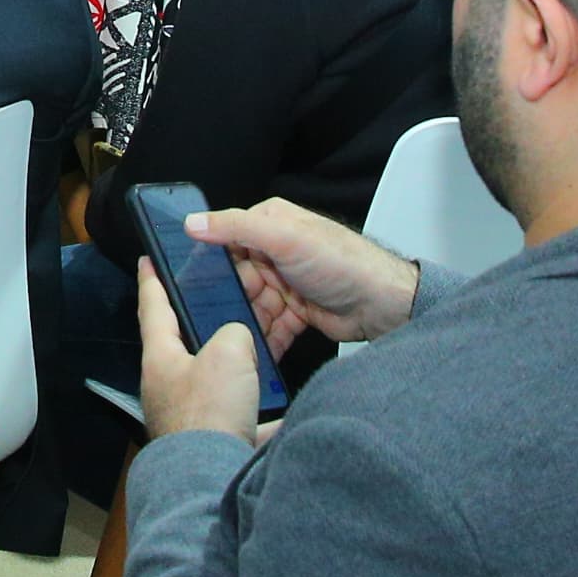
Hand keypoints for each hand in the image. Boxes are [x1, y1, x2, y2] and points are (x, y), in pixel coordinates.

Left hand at [135, 258, 283, 446]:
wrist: (215, 477)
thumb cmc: (209, 414)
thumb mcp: (227, 353)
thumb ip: (235, 333)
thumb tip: (241, 340)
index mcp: (161, 358)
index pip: (152, 307)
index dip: (151, 280)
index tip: (146, 260)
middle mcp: (170, 386)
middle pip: (189, 344)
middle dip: (208, 324)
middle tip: (226, 302)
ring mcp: (192, 414)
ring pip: (218, 379)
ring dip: (240, 367)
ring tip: (261, 349)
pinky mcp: (216, 438)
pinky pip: (243, 416)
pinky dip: (262, 410)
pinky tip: (281, 406)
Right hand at [200, 197, 420, 350]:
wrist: (383, 304)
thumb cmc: (343, 262)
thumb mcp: (284, 238)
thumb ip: (236, 227)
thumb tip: (194, 223)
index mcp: (269, 224)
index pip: (226, 240)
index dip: (211, 264)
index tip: (195, 285)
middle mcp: (275, 251)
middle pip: (235, 278)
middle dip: (228, 301)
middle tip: (219, 320)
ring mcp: (285, 282)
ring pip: (250, 306)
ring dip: (245, 324)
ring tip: (236, 342)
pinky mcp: (295, 311)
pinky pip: (269, 327)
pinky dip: (263, 340)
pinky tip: (256, 353)